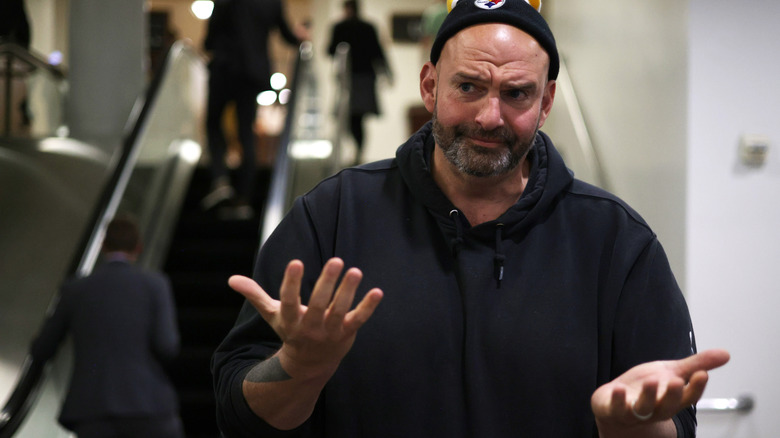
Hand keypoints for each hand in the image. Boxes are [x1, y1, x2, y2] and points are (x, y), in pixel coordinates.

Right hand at [228, 258, 382, 377]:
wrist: (310, 364)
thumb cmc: (291, 331)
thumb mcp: (273, 315)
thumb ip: (255, 295)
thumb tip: (231, 280)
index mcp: (290, 320)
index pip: (289, 300)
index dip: (292, 282)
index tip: (296, 262)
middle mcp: (309, 327)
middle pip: (318, 304)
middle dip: (326, 283)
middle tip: (336, 259)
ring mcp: (329, 331)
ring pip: (340, 311)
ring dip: (348, 291)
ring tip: (355, 270)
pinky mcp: (347, 333)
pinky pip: (359, 319)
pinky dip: (368, 307)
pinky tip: (377, 292)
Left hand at [591, 349, 729, 432]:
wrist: (615, 405)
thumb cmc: (647, 388)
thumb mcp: (672, 373)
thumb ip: (696, 364)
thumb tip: (726, 353)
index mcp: (672, 399)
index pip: (687, 397)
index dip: (696, 388)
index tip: (702, 374)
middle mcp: (655, 408)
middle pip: (667, 405)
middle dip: (672, 395)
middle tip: (676, 381)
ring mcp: (634, 412)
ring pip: (643, 408)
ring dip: (647, 396)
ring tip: (650, 381)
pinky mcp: (613, 410)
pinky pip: (616, 408)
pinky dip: (618, 400)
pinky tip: (619, 388)